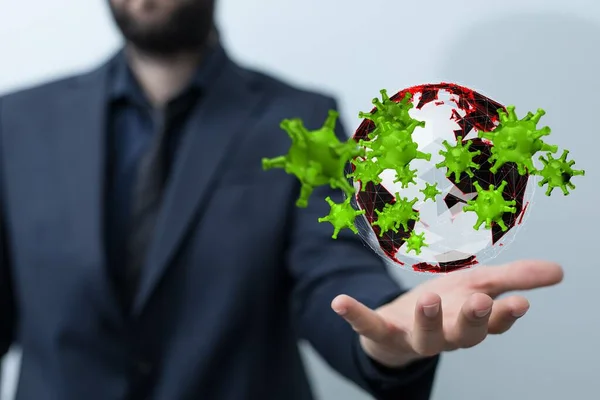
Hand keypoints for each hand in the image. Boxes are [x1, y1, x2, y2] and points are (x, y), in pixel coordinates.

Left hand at [331, 260, 562, 367]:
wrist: (400, 324)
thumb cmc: (445, 305)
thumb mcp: (479, 284)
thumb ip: (516, 278)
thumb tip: (560, 271)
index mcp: (469, 322)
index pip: (492, 324)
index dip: (504, 316)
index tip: (518, 303)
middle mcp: (445, 335)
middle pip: (462, 335)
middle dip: (471, 320)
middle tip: (477, 301)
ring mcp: (412, 336)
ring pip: (423, 336)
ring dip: (427, 319)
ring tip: (426, 299)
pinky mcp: (382, 332)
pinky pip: (368, 327)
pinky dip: (355, 315)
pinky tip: (339, 302)